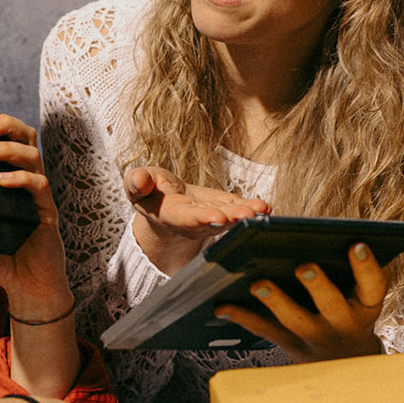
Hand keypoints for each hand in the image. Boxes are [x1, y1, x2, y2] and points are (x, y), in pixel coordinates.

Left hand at [0, 113, 73, 318]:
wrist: (27, 286)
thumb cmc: (3, 255)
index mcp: (13, 179)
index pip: (12, 140)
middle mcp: (28, 182)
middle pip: (27, 138)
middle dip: (7, 126)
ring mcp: (39, 196)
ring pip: (33, 156)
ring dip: (7, 150)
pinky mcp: (47, 212)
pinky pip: (39, 186)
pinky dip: (20, 179)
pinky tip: (2, 181)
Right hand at [126, 165, 270, 272]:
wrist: (165, 204)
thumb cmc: (152, 193)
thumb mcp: (138, 185)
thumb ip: (137, 182)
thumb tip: (138, 180)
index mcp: (170, 215)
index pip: (186, 218)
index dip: (201, 218)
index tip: (216, 216)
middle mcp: (194, 222)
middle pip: (213, 222)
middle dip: (230, 219)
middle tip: (247, 216)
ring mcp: (212, 219)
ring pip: (230, 219)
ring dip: (246, 215)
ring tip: (262, 210)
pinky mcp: (225, 209)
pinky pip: (239, 210)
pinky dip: (252, 209)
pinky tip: (266, 207)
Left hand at [213, 242, 389, 361]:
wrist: (346, 364)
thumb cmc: (351, 315)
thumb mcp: (361, 298)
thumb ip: (351, 273)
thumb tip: (327, 236)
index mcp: (365, 306)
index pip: (373, 286)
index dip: (366, 266)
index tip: (357, 244)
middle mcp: (342, 323)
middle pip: (331, 304)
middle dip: (318, 285)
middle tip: (303, 266)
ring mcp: (315, 337)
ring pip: (295, 319)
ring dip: (275, 301)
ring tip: (257, 284)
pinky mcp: (289, 344)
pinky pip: (265, 330)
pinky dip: (242, 317)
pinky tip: (223, 305)